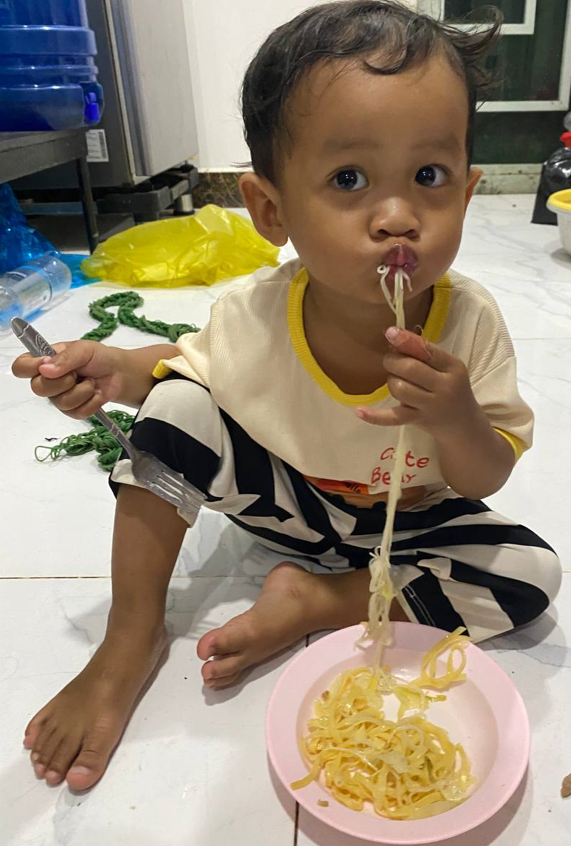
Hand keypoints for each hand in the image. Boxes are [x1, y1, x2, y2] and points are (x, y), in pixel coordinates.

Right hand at [12, 340, 122, 418]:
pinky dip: (92, 401)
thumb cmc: (98, 357)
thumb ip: (65, 358)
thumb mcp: (83, 350)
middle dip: (64, 381)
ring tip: (90, 381)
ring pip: (60, 402)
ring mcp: (58, 397)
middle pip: (38, 389)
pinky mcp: (72, 411)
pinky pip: (76, 412)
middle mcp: (47, 380)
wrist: (118, 373)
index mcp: (43, 361)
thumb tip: (44, 369)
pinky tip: (95, 393)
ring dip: (82, 390)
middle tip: (77, 372)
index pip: (21, 367)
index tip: (47, 364)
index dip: (30, 368)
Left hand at [356, 327, 477, 434]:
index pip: (427, 350)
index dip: (405, 341)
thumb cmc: (451, 388)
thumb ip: (425, 353)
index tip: (389, 333)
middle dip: (393, 361)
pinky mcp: (417, 420)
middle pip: (410, 369)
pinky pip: (393, 418)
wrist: (463, 424)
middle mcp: (445, 386)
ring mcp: (431, 406)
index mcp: (453, 367)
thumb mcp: (447, 368)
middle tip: (390, 361)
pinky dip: (375, 416)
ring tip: (397, 381)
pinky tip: (359, 411)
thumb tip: (393, 336)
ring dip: (391, 382)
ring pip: (400, 389)